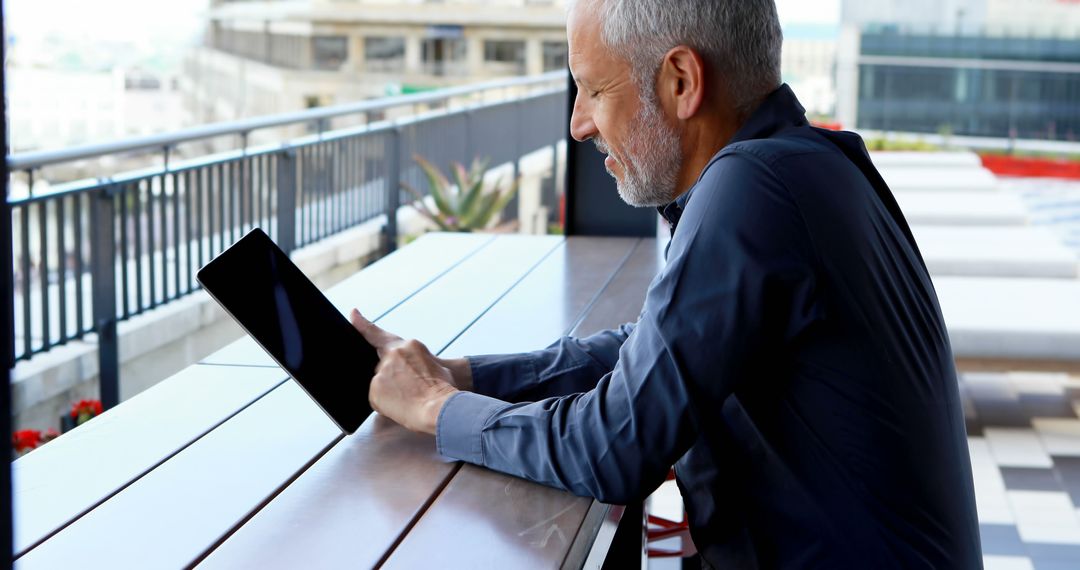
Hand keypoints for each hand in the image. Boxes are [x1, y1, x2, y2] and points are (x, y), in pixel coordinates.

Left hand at [350, 309, 458, 433]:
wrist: (440, 408)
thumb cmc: (443, 390)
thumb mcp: (437, 367)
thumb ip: (419, 363)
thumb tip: (415, 373)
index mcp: (409, 346)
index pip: (379, 333)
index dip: (362, 324)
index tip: (353, 314)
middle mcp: (393, 355)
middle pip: (384, 365)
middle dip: (393, 377)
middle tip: (409, 390)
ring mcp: (382, 371)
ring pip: (382, 382)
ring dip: (392, 391)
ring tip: (411, 400)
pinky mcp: (375, 389)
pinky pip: (378, 397)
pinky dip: (387, 403)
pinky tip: (401, 406)